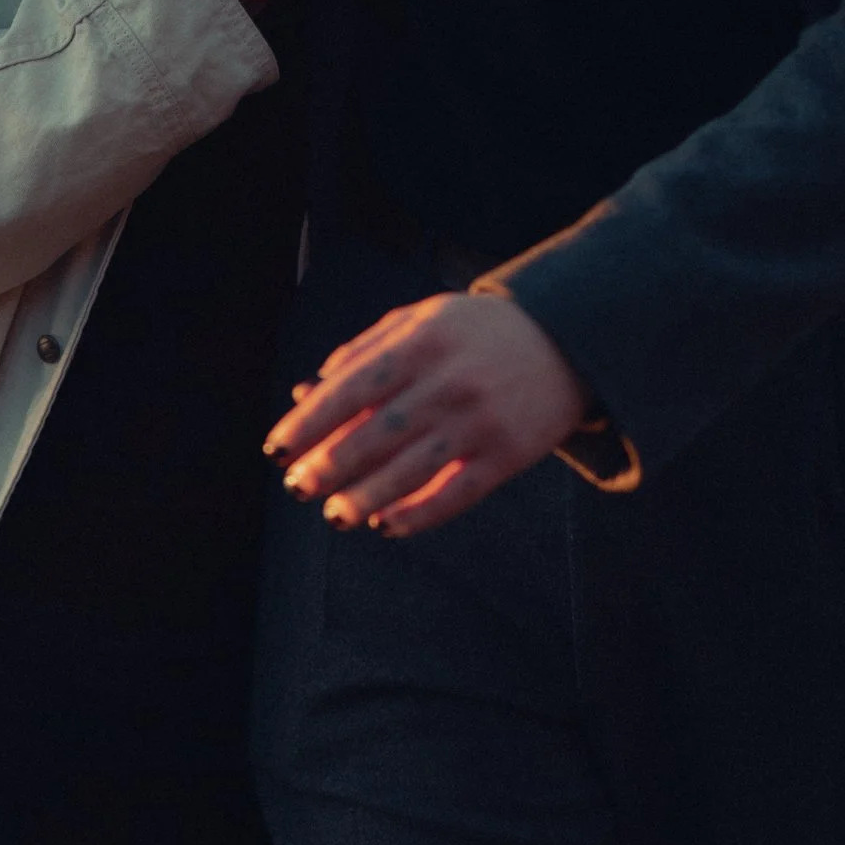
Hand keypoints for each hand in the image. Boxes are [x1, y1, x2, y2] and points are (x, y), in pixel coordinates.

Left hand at [265, 290, 590, 536]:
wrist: (568, 338)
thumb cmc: (477, 331)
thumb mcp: (422, 319)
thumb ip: (366, 348)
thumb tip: (311, 387)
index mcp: (421, 343)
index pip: (351, 389)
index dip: (308, 423)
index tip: (276, 450)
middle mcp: (449, 382)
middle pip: (376, 433)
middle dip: (328, 465)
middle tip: (296, 487)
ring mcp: (481, 421)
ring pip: (411, 469)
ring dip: (365, 497)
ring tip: (334, 515)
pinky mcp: (509, 455)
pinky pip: (456, 493)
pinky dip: (418, 514)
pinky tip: (385, 525)